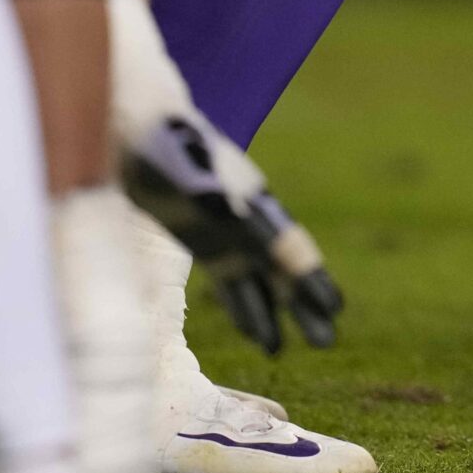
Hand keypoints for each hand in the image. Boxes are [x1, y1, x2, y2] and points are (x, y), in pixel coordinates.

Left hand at [123, 106, 343, 353]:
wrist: (139, 121)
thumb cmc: (166, 139)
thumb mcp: (183, 165)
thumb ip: (204, 188)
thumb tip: (223, 210)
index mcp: (249, 196)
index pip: (285, 245)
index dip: (308, 276)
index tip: (332, 306)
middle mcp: (247, 215)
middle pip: (281, 267)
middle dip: (303, 304)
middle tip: (325, 342)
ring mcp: (228, 228)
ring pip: (258, 280)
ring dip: (272, 314)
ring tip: (279, 351)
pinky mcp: (205, 238)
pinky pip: (232, 280)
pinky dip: (245, 307)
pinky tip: (255, 334)